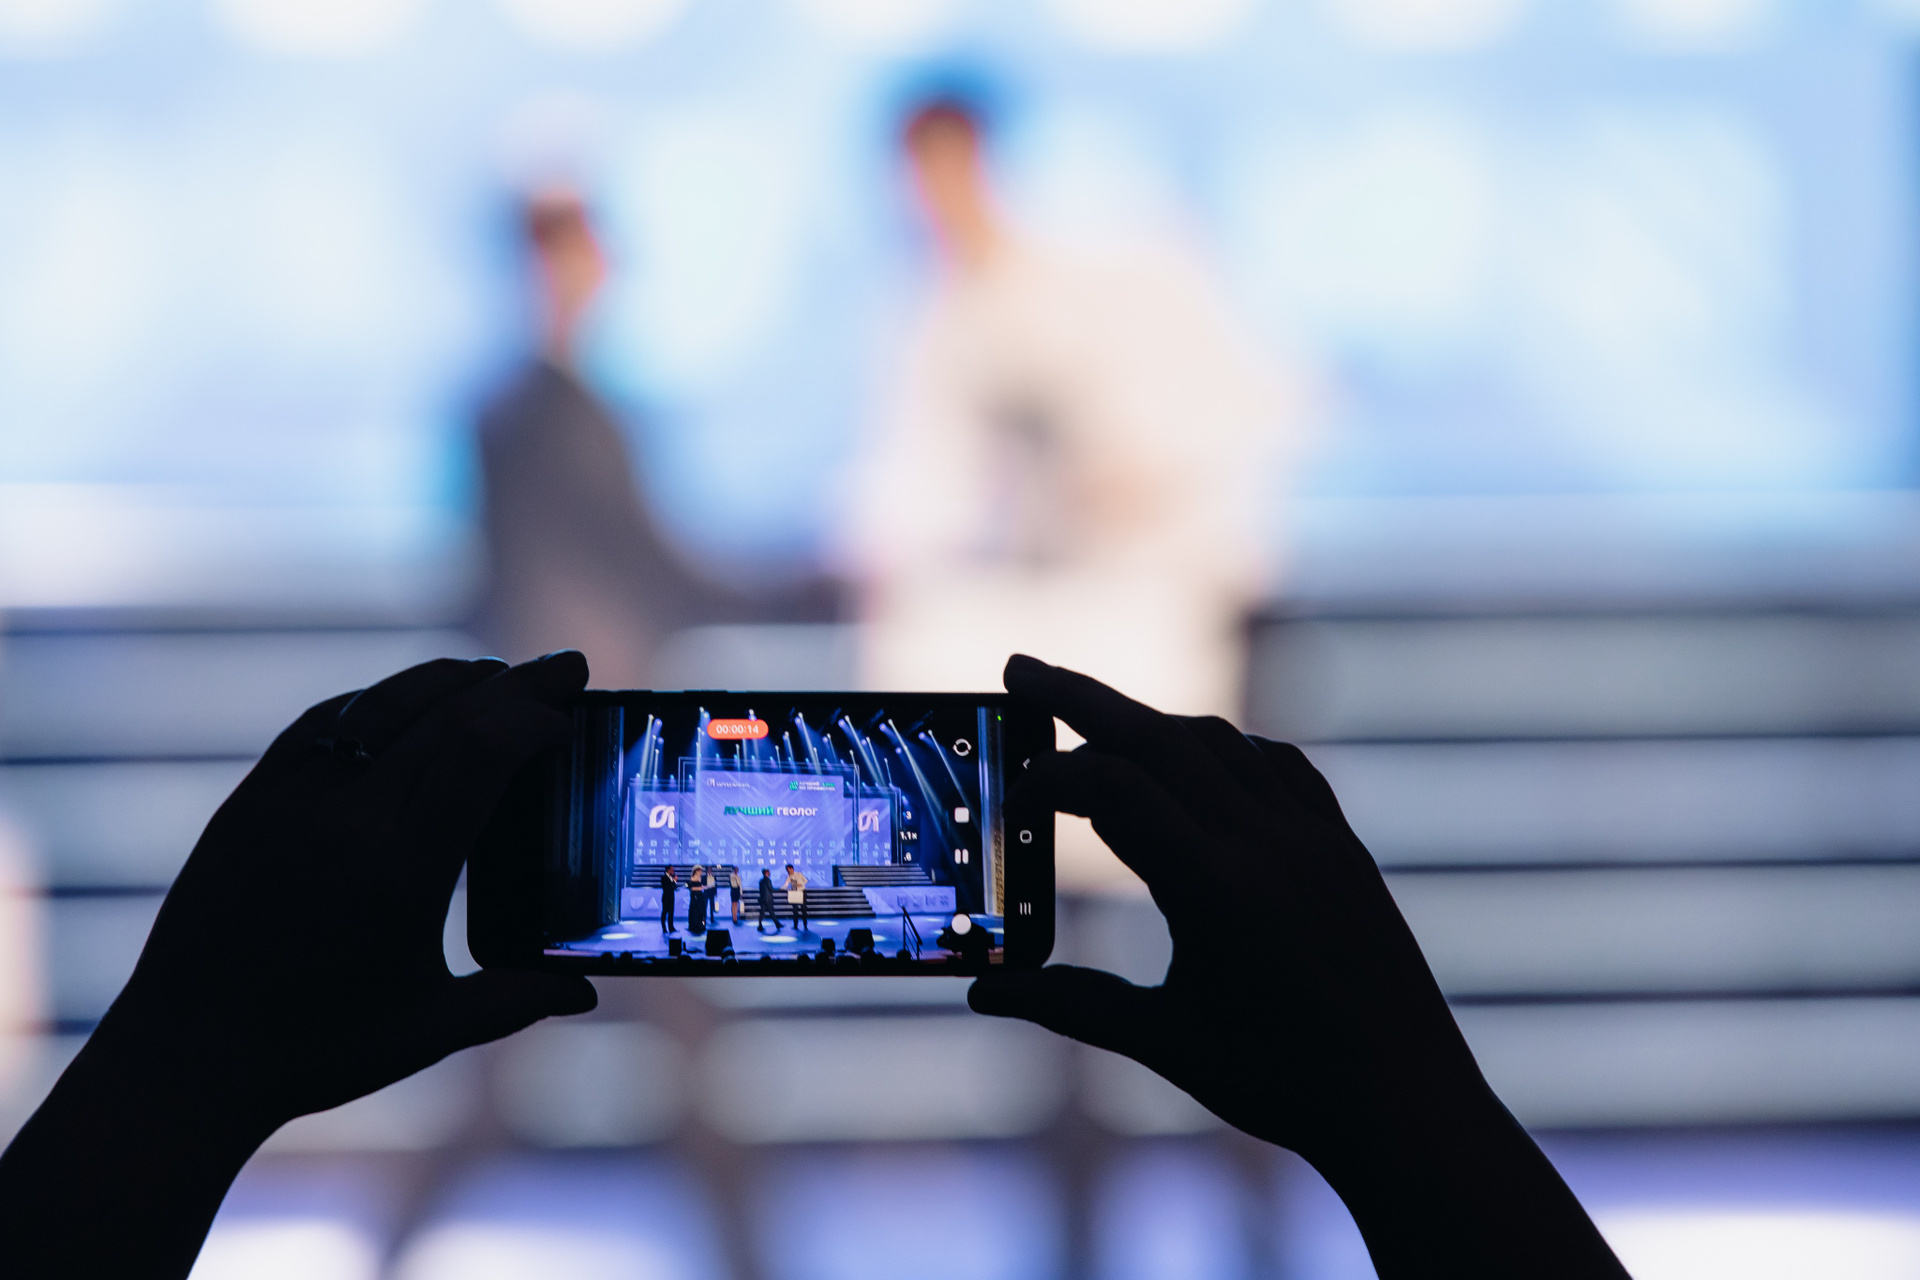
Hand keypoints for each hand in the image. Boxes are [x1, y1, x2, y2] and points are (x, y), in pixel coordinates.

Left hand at [95, 652, 597, 1125]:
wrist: (186, 1058)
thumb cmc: (315, 1052)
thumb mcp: (430, 1030)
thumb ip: (515, 1000)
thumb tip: (584, 991)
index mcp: (402, 872)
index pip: (479, 753)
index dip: (532, 718)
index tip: (568, 716)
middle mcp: (346, 821)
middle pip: (445, 717)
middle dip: (515, 685)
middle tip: (566, 668)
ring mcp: (290, 802)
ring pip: (381, 706)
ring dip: (447, 680)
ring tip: (495, 675)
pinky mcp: (250, 802)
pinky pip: (324, 724)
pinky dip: (378, 700)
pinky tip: (408, 701)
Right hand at [970, 656, 1625, 1277]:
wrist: (1408, 1106)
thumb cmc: (1283, 1084)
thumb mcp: (1165, 1042)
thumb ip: (1070, 1005)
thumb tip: (984, 994)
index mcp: (1215, 889)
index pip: (1113, 788)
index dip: (1050, 778)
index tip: (1011, 792)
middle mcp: (1266, 844)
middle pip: (1157, 736)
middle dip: (1081, 697)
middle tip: (1022, 669)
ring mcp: (1312, 837)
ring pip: (1218, 742)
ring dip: (1151, 722)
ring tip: (1096, 726)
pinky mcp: (1342, 846)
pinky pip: (1278, 765)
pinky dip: (1223, 747)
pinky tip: (1196, 760)